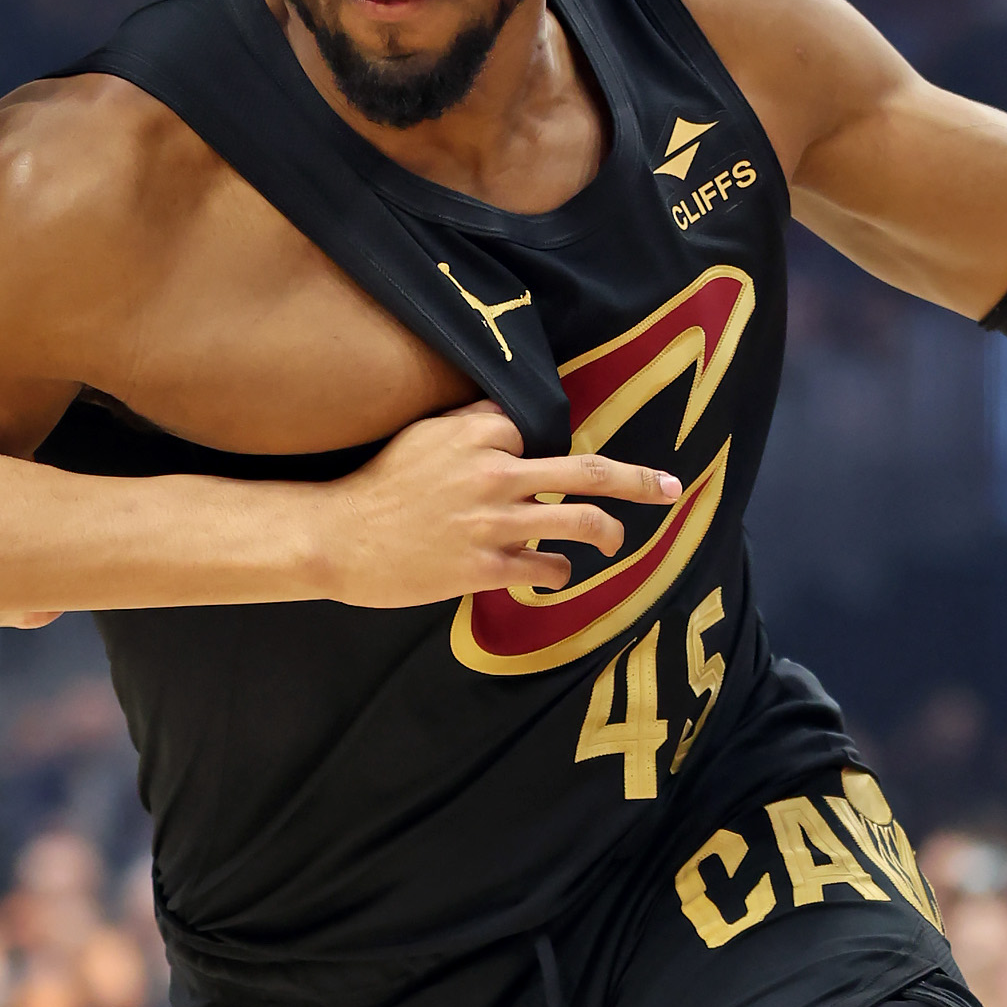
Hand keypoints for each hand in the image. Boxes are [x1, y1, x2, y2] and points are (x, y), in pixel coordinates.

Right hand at [315, 402, 679, 608]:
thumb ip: (469, 429)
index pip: (535, 432)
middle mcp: (493, 472)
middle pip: (585, 471)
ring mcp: (493, 522)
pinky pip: (545, 569)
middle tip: (671, 488)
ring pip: (578, 523)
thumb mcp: (420, 437)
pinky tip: (552, 576)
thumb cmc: (376, 489)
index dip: (538, 451)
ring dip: (607, 533)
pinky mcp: (485, 567)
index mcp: (477, 434)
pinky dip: (557, 574)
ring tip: (615, 539)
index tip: (540, 467)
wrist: (335, 538)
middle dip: (638, 481)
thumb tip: (513, 430)